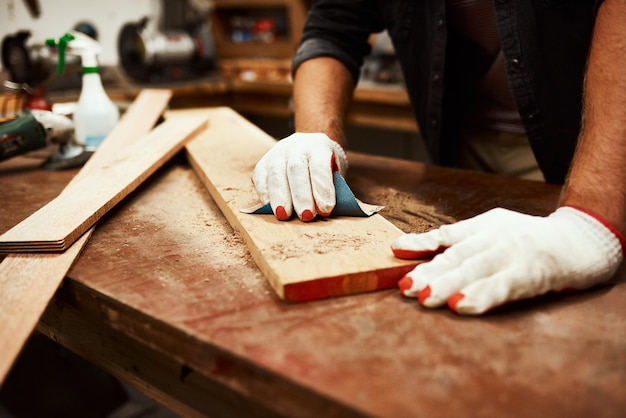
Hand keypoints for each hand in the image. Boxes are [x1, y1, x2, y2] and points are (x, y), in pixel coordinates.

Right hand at [252, 132, 347, 220]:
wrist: (310, 147)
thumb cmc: (326, 166)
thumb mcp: (335, 171)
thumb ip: (332, 188)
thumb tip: (327, 211)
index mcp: (319, 146)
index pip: (320, 166)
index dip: (322, 188)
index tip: (326, 209)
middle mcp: (297, 145)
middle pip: (296, 169)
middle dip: (301, 195)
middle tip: (306, 216)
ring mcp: (278, 152)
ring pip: (276, 173)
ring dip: (280, 197)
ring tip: (284, 215)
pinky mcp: (264, 162)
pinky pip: (260, 177)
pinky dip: (265, 194)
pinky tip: (270, 208)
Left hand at [391, 207, 624, 314]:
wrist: (578, 240)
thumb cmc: (525, 239)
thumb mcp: (490, 229)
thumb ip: (454, 239)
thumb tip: (410, 248)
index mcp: (482, 226)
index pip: (446, 235)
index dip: (420, 243)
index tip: (395, 252)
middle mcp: (494, 238)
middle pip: (457, 256)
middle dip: (429, 272)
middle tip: (405, 287)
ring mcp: (511, 255)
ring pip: (475, 270)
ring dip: (448, 285)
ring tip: (426, 298)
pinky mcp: (530, 273)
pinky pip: (502, 286)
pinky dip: (480, 296)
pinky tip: (462, 306)